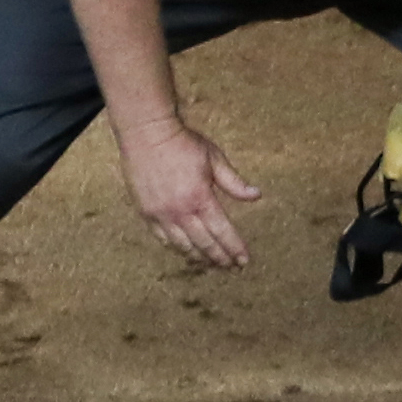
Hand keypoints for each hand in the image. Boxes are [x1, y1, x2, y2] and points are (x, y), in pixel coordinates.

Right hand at [117, 119, 262, 267]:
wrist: (145, 132)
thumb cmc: (182, 143)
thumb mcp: (214, 158)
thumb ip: (234, 182)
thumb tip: (256, 195)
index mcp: (200, 198)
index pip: (222, 232)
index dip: (235, 248)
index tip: (244, 261)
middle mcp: (180, 211)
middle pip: (204, 244)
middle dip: (220, 259)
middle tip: (232, 268)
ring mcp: (160, 214)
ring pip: (183, 246)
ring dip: (200, 258)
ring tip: (212, 264)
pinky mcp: (146, 212)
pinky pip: (163, 239)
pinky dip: (177, 248)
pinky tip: (187, 252)